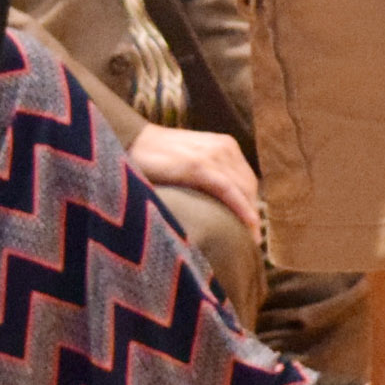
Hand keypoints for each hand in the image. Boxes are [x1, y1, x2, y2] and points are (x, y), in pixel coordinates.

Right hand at [126, 123, 260, 234]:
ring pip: (242, 190)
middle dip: (253, 213)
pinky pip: (227, 190)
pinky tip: (248, 225)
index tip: (253, 229)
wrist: (131, 142)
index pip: (247, 180)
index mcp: (225, 146)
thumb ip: (209, 175)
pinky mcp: (198, 166)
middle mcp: (224, 148)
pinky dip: (241, 209)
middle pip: (249, 187)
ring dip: (250, 217)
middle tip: (253, 242)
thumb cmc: (158, 157)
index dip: (252, 205)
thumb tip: (219, 204)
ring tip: (250, 242)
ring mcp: (212, 155)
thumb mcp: (192, 162)